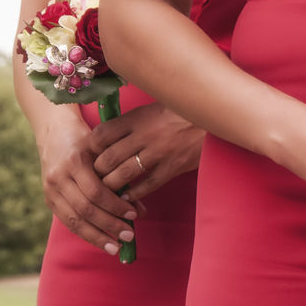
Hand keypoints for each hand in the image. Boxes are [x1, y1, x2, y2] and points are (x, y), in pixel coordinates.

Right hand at [35, 119, 138, 254]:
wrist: (54, 131)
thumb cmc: (89, 141)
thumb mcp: (105, 152)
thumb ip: (120, 178)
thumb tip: (139, 210)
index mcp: (75, 161)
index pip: (96, 192)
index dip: (115, 206)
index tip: (134, 215)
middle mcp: (59, 176)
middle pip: (85, 209)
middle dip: (109, 225)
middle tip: (129, 236)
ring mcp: (50, 188)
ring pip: (73, 219)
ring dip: (97, 236)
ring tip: (116, 247)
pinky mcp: (48, 198)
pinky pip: (67, 221)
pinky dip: (85, 233)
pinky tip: (101, 241)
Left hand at [89, 103, 204, 199]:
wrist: (215, 118)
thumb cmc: (183, 112)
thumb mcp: (154, 108)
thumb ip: (133, 121)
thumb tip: (110, 135)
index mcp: (137, 118)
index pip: (102, 135)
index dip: (91, 148)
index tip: (90, 154)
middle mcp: (145, 135)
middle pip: (108, 158)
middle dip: (97, 171)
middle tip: (94, 177)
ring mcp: (159, 153)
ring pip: (124, 174)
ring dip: (112, 184)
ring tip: (107, 189)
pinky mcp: (173, 167)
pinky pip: (147, 185)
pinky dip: (134, 193)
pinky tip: (127, 197)